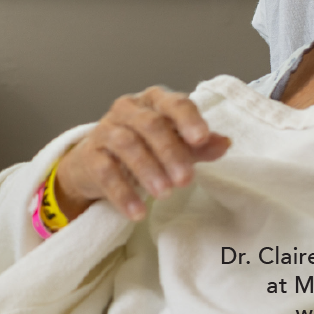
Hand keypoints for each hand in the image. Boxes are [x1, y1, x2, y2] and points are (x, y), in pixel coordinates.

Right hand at [52, 86, 229, 221]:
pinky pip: (105, 172)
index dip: (188, 120)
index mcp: (154, 101)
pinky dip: (123, 193)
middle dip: (170, 152)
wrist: (95, 164)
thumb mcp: (174, 145)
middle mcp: (128, 109)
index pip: (174, 103)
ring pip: (127, 144)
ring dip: (148, 170)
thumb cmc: (142, 148)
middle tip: (186, 180)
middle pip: (150, 124)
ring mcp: (105, 130)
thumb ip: (198, 145)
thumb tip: (224, 143)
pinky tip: (138, 211)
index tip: (201, 138)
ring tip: (165, 194)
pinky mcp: (89, 155)